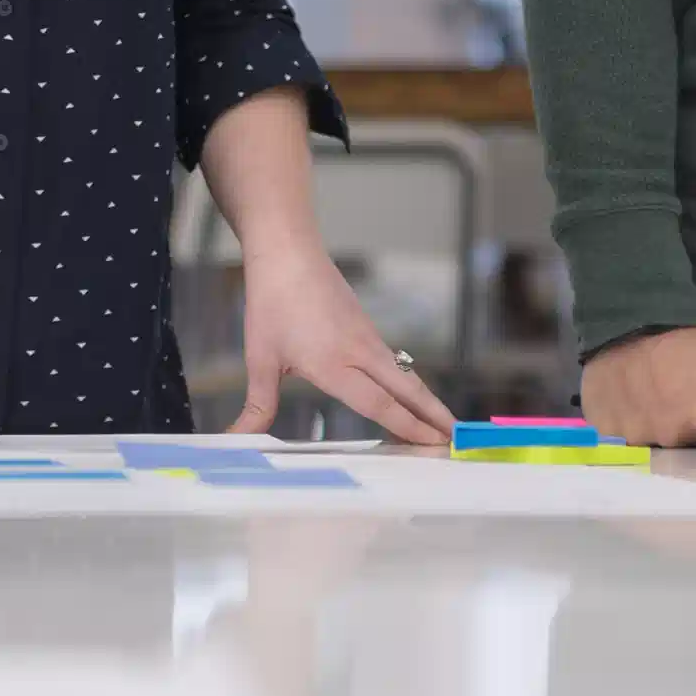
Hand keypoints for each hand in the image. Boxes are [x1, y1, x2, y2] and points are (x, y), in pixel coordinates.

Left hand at [227, 242, 453, 444]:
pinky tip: (407, 395)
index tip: (432, 444)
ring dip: (424, 400)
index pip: (379, 404)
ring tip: (442, 424)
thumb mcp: (259, 359)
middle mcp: (359, 352)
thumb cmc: (272, 302)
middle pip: (407, 390)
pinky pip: (392, 362)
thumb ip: (258, 405)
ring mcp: (367, 338)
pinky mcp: (365, 327)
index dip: (408, 427)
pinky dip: (407, 383)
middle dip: (434, 417)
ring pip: (403, 375)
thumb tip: (238, 436)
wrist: (287, 251)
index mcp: (333, 364)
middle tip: (457, 439)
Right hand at [579, 326, 695, 445]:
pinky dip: (637, 430)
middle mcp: (679, 437)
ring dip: (668, 429)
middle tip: (689, 399)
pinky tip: (637, 408)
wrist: (629, 327)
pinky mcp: (614, 436)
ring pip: (666, 447)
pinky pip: (631, 445)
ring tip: (660, 401)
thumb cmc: (686, 343)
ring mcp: (643, 440)